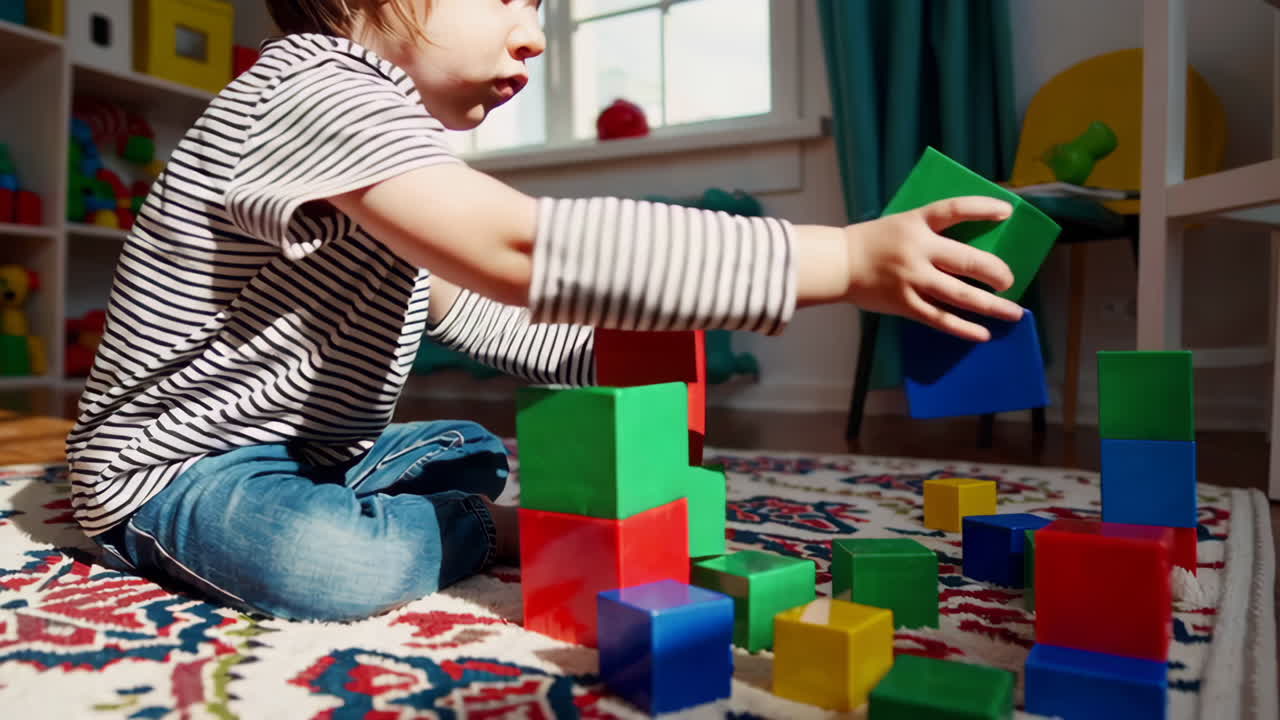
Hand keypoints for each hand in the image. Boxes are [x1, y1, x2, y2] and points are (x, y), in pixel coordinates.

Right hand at [841, 196, 1025, 341]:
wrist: (840, 263)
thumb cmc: (874, 242)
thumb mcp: (902, 225)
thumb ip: (932, 233)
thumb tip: (972, 253)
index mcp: (916, 222)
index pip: (955, 209)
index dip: (983, 208)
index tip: (1007, 211)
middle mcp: (917, 250)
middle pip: (967, 260)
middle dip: (995, 272)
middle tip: (1010, 281)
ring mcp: (912, 279)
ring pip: (960, 295)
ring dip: (991, 305)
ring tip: (1012, 312)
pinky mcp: (905, 303)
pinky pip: (940, 319)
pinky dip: (963, 328)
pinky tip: (982, 333)